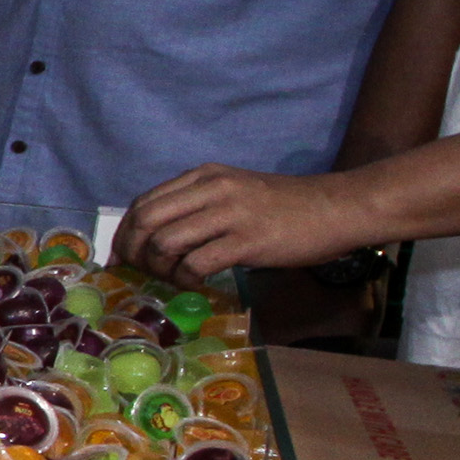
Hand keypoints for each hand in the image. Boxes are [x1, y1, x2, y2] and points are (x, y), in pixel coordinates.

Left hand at [116, 164, 375, 285]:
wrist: (337, 208)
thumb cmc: (286, 206)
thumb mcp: (235, 192)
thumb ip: (198, 206)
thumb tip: (156, 239)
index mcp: (204, 176)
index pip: (144, 202)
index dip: (125, 233)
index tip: (122, 257)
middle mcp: (211, 189)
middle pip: (146, 221)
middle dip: (133, 252)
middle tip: (140, 273)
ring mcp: (229, 213)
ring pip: (165, 242)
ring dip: (159, 269)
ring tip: (173, 278)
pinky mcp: (247, 240)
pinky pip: (196, 264)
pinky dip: (186, 279)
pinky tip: (195, 283)